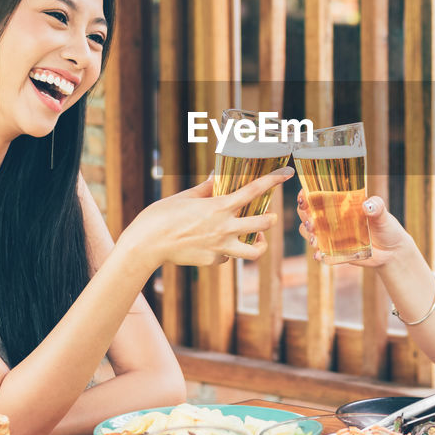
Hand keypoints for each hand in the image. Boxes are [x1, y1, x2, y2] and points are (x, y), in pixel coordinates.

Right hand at [119, 167, 292, 266]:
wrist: (146, 244)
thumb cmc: (161, 215)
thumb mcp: (186, 196)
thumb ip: (207, 188)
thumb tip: (217, 176)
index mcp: (219, 206)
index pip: (254, 190)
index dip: (274, 180)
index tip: (287, 173)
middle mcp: (224, 228)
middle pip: (264, 224)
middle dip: (271, 219)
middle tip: (270, 217)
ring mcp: (220, 247)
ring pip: (254, 252)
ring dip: (260, 243)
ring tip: (256, 238)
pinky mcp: (213, 261)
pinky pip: (228, 257)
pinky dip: (228, 252)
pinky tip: (219, 246)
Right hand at [295, 192, 416, 266]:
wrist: (392, 252)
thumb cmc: (387, 227)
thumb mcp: (383, 214)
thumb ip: (377, 206)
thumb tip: (367, 205)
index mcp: (339, 203)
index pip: (317, 195)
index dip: (306, 195)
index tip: (303, 197)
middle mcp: (331, 218)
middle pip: (307, 213)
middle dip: (304, 216)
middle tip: (311, 222)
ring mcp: (331, 235)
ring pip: (309, 232)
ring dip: (308, 235)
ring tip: (315, 239)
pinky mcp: (335, 252)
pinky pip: (321, 253)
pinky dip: (318, 254)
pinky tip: (320, 255)